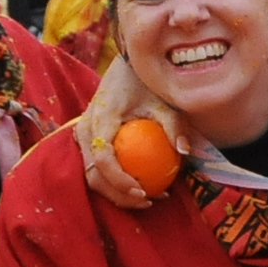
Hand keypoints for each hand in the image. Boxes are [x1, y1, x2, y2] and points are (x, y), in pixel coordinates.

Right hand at [75, 53, 186, 211]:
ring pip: (91, 175)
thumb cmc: (146, 82)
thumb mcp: (164, 101)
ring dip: (116, 192)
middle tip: (148, 201)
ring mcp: (83, 134)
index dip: (120, 181)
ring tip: (147, 198)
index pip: (103, 158)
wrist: (127, 65)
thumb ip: (173, 125)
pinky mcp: (88, 139)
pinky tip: (139, 186)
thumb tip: (184, 152)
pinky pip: (96, 167)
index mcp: (101, 118)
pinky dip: (114, 181)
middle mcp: (86, 128)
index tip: (144, 192)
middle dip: (118, 195)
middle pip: (93, 174)